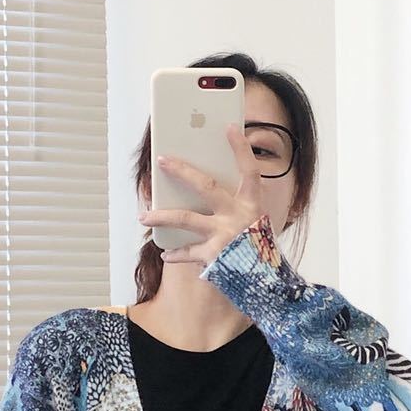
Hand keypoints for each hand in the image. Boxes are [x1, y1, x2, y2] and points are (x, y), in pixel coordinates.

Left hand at [139, 122, 266, 266]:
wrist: (267, 282)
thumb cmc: (257, 247)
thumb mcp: (254, 220)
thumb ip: (236, 203)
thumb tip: (201, 187)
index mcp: (252, 204)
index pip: (249, 170)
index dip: (241, 148)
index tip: (229, 128)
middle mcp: (238, 216)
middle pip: (207, 186)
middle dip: (182, 171)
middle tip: (162, 160)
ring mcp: (224, 235)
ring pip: (186, 219)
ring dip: (162, 216)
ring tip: (143, 216)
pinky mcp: (214, 256)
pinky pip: (188, 252)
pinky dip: (176, 254)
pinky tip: (165, 254)